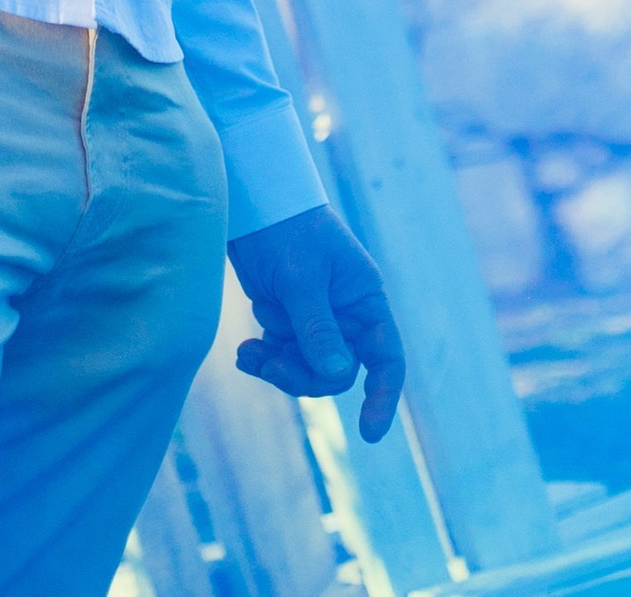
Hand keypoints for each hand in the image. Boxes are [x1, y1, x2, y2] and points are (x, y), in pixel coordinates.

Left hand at [227, 208, 404, 440]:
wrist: (247, 198)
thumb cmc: (283, 227)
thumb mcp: (300, 278)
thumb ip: (318, 328)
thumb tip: (337, 377)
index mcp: (364, 298)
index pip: (386, 357)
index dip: (384, 396)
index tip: (370, 432)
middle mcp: (346, 312)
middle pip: (338, 371)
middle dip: (304, 374)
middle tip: (270, 365)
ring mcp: (316, 317)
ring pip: (307, 368)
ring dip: (279, 367)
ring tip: (248, 354)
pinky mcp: (288, 317)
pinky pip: (283, 354)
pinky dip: (264, 357)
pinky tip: (244, 353)